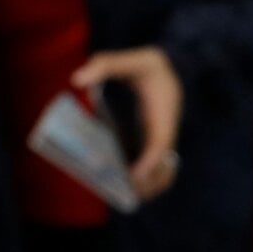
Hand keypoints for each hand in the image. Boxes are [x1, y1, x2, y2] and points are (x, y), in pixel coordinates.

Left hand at [70, 47, 184, 201]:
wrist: (176, 66)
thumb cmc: (148, 65)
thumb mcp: (130, 59)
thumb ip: (106, 64)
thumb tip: (77, 80)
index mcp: (164, 111)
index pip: (161, 142)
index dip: (149, 162)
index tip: (133, 176)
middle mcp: (168, 131)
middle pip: (167, 169)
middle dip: (148, 183)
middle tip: (122, 187)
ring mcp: (166, 140)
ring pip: (165, 175)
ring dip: (148, 188)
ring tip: (121, 192)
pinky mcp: (159, 144)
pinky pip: (158, 172)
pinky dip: (146, 183)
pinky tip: (123, 184)